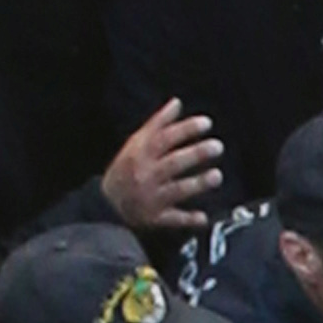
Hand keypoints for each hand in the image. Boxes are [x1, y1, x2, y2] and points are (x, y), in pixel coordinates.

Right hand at [101, 97, 225, 233]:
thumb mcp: (136, 144)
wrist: (105, 205)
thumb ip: (158, 124)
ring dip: (197, 184)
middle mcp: (145, 175)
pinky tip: (203, 218)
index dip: (185, 129)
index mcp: (140, 155)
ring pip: (176, 190)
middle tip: (218, 146)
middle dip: (195, 154)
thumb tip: (177, 102)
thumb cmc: (127, 169)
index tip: (207, 123)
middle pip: (172, 163)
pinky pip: (172, 219)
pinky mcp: (155, 218)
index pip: (163, 139)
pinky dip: (187, 219)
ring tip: (217, 176)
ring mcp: (151, 197)